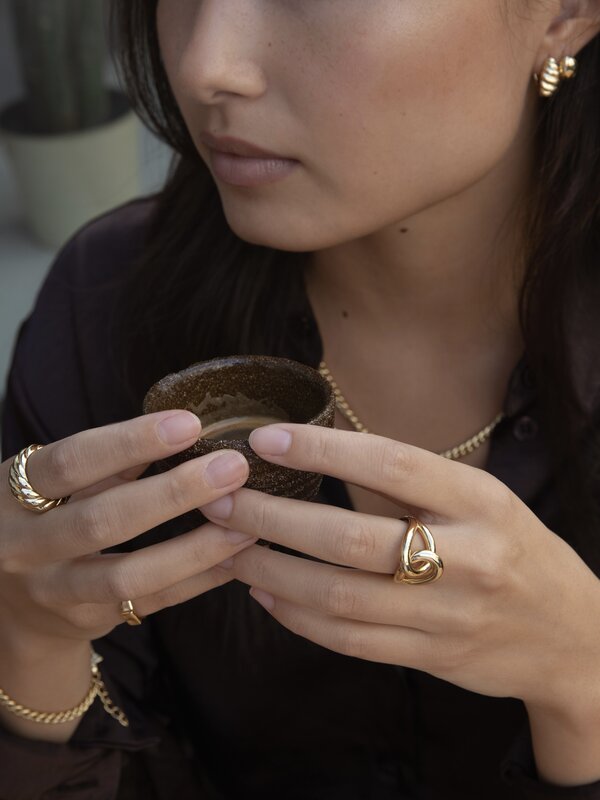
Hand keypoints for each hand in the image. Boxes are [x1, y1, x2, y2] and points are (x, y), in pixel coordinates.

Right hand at [0, 410, 254, 650]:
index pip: (73, 462)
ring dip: (195, 549)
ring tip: (247, 525)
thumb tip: (182, 428)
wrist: (8, 601)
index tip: (190, 424)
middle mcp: (25, 547)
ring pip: (129, 575)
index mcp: (15, 494)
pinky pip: (150, 602)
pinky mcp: (86, 622)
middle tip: (233, 468)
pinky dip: (197, 581)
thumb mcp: (60, 483)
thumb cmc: (45, 518)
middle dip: (174, 493)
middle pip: (103, 520)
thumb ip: (110, 460)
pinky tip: (236, 561)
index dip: (130, 441)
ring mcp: (54, 593)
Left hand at [201, 423, 599, 717]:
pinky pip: (350, 641)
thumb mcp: (484, 498)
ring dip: (273, 571)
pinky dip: (299, 618)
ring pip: (341, 597)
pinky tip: (266, 594)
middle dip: (274, 519)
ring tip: (228, 548)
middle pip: (352, 539)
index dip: (323, 451)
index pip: (391, 466)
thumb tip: (319, 451)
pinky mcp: (431, 658)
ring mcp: (448, 616)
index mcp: (480, 501)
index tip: (264, 440)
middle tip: (221, 500)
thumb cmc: (516, 549)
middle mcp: (467, 558)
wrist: (570, 635)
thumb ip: (414, 484)